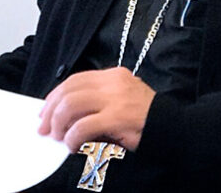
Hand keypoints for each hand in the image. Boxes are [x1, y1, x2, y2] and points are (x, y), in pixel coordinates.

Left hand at [38, 67, 155, 151]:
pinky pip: (83, 126)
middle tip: (44, 127)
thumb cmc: (146, 119)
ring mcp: (115, 99)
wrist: (176, 129)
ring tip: (58, 137)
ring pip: (71, 105)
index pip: (76, 80)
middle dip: (51, 110)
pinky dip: (72, 137)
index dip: (56, 95)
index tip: (46, 110)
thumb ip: (98, 101)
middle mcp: (113, 82)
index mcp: (114, 75)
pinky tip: (72, 145)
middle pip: (69, 90)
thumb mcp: (122, 100)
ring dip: (59, 123)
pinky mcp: (117, 118)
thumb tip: (65, 114)